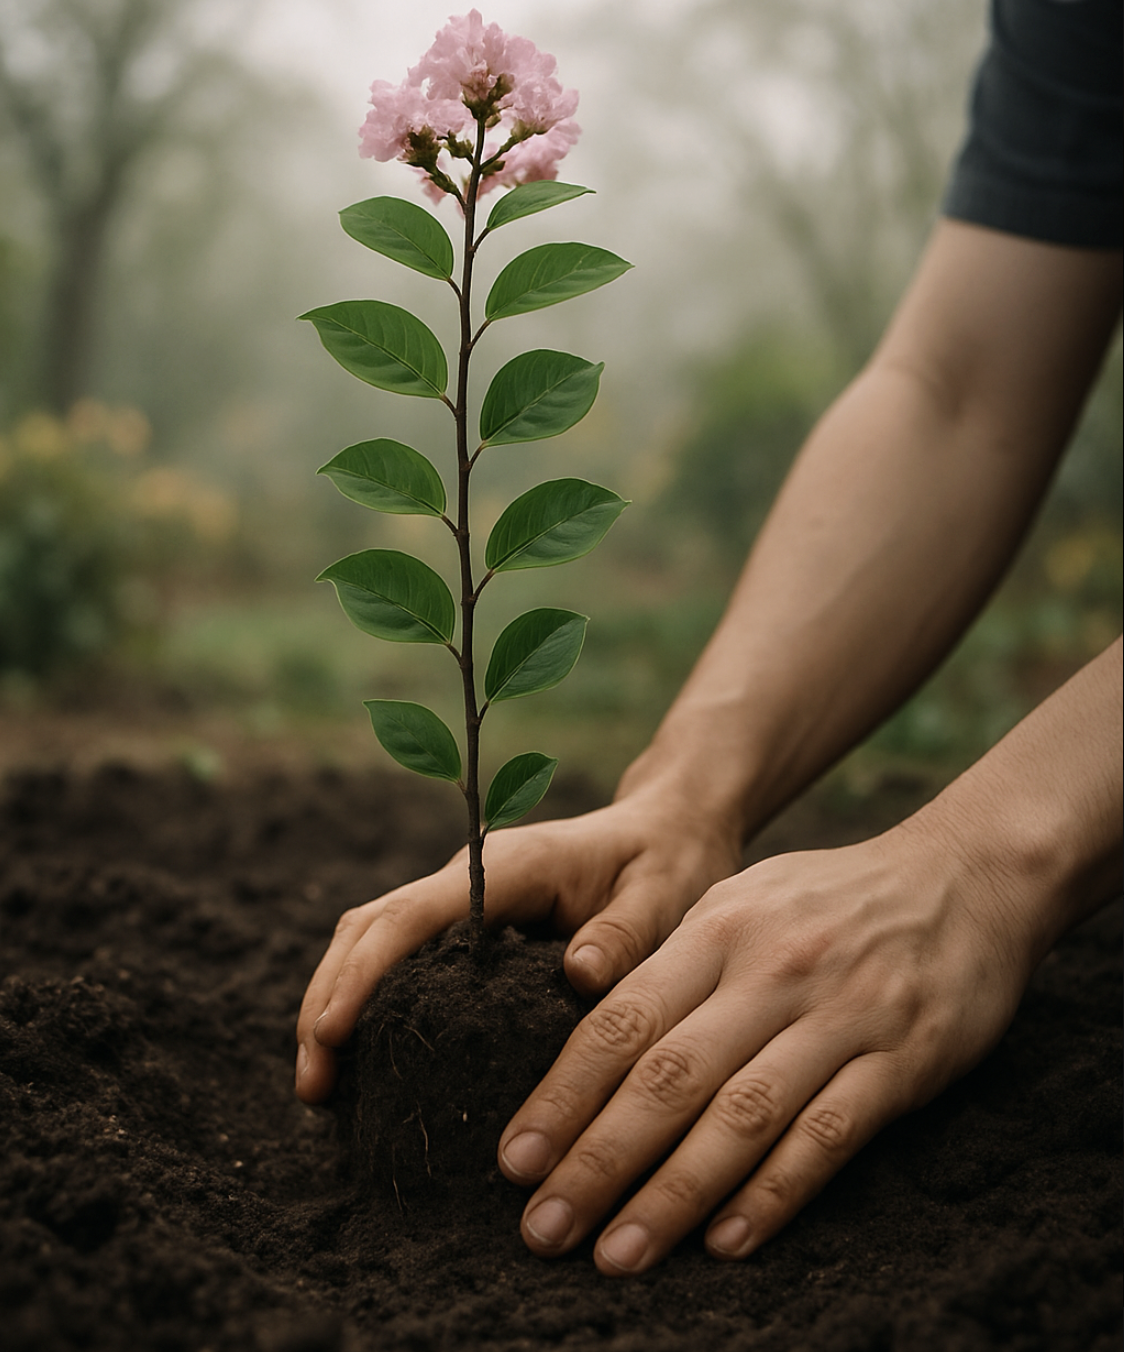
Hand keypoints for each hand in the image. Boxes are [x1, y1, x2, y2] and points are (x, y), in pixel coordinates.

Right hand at [295, 785, 741, 1102]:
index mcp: (507, 866)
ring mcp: (460, 902)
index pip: (412, 914)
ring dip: (334, 1004)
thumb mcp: (663, 895)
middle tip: (313, 1087)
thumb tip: (577, 975)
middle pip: (369, 928)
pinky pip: (396, 959)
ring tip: (320, 1089)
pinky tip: (361, 1063)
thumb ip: (626, 933)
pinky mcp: (463, 928)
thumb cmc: (667, 862)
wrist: (667, 829)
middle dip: (328, 999)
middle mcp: (468, 878)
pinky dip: (364, 1004)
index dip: (364, 972)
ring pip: (370, 942)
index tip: (330, 1033)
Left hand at [496, 814, 1037, 1274]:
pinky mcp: (902, 1058)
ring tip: (617, 1253)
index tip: (516, 1161)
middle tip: (542, 1227)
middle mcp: (770, 971)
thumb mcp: (742, 900)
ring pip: (741, 1116)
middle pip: (668, 1077)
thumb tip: (591, 1038)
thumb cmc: (830, 900)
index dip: (564, 1095)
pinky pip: (829, 1135)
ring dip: (673, 1193)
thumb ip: (676, 964)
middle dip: (597, 1159)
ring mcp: (839, 1015)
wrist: (963, 877)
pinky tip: (727, 1242)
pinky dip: (774, 1192)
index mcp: (718, 929)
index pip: (622, 1021)